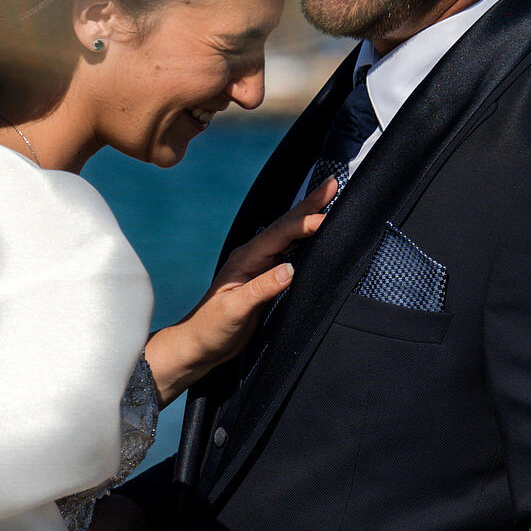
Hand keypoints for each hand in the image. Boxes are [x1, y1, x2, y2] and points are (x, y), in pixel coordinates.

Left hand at [144, 178, 335, 402]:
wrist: (198, 345)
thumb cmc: (210, 329)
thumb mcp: (234, 310)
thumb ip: (261, 289)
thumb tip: (289, 271)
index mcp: (245, 259)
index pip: (279, 235)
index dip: (304, 223)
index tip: (328, 216)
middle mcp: (252, 257)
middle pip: (285, 226)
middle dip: (309, 205)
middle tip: (332, 184)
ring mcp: (258, 267)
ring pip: (288, 236)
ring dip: (307, 217)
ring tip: (327, 200)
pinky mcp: (264, 279)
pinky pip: (288, 252)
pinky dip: (303, 239)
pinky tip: (314, 234)